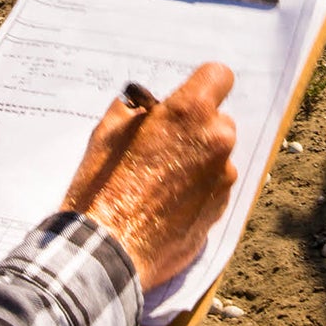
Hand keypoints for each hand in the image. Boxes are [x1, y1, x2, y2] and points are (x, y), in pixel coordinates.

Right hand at [62, 62, 238, 289]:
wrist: (107, 249)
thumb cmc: (103, 187)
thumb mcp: (107, 133)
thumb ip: (137, 112)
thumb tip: (147, 110)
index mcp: (190, 113)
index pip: (219, 76)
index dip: (202, 85)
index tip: (187, 98)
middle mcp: (216, 142)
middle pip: (219, 120)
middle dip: (197, 129)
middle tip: (165, 145)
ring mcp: (223, 178)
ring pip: (217, 156)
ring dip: (197, 161)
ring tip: (161, 181)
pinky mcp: (221, 208)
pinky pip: (213, 187)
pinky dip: (197, 190)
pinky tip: (167, 204)